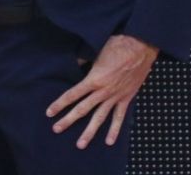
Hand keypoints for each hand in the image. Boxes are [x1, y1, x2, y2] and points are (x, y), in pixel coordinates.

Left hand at [46, 34, 157, 148]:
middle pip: (82, 109)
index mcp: (93, 79)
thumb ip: (85, 61)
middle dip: (68, 120)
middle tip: (57, 129)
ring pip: (99, 117)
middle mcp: (103, 91)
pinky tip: (109, 141)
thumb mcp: (97, 51)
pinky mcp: (127, 98)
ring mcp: (115, 96)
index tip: (49, 112)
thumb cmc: (118, 45)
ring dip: (89, 132)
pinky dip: (115, 129)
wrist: (141, 46)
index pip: (72, 94)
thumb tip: (76, 63)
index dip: (60, 103)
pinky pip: (119, 117)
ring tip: (80, 144)